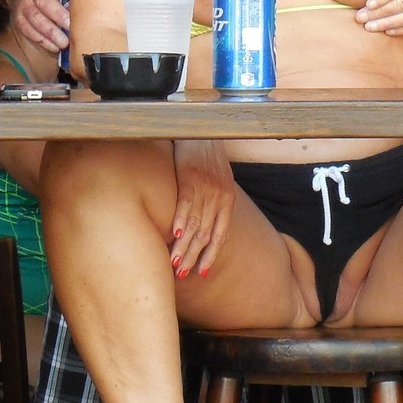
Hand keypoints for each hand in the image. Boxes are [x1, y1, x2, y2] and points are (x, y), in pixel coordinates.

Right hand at [6, 0, 72, 53]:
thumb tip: (100, 6)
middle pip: (43, 0)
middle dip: (57, 14)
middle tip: (70, 25)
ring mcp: (25, 4)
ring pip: (34, 16)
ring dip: (50, 31)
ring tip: (64, 42)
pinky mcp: (20, 19)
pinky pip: (27, 29)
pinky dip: (42, 40)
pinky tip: (54, 46)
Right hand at [169, 140, 236, 278]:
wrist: (202, 129)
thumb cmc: (207, 155)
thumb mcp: (218, 178)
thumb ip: (213, 200)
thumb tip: (205, 221)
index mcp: (227, 199)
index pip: (221, 234)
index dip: (211, 254)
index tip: (202, 272)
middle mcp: (219, 196)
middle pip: (206, 234)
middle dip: (194, 257)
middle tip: (183, 274)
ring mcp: (206, 187)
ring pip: (196, 223)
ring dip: (185, 246)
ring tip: (175, 263)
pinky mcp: (191, 177)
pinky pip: (186, 203)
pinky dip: (181, 221)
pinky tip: (175, 236)